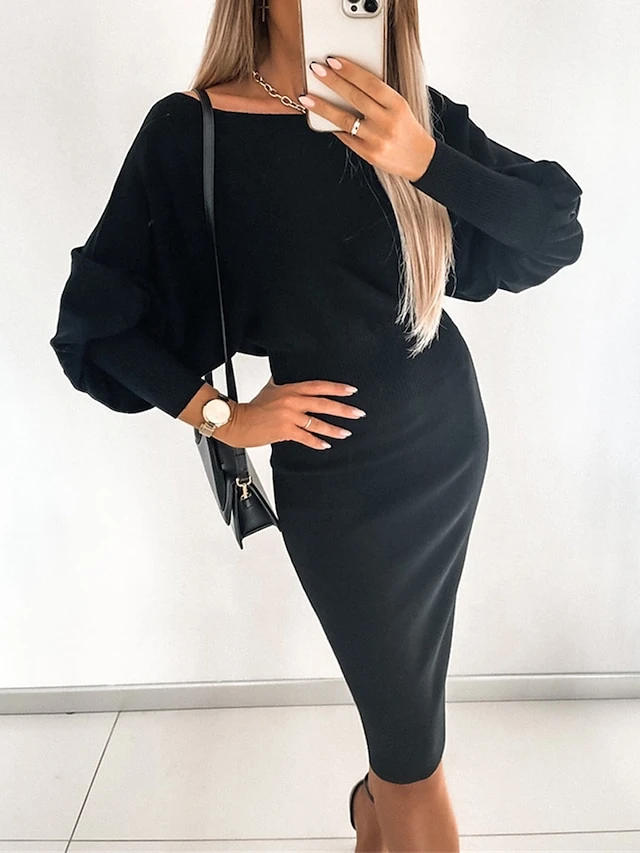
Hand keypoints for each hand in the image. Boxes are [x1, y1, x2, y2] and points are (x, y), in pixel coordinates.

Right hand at [213, 376, 366, 450]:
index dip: (336, 388)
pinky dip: (317, 442)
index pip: (318, 386)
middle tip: (357, 413)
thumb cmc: (253, 407)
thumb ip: (282, 383)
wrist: (238, 421)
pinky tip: (325, 445)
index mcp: (290, 389)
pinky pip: (306, 437)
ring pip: (317, 422)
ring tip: (346, 432)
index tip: (351, 391)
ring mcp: (289, 416)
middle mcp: (292, 401)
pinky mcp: (284, 430)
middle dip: (343, 409)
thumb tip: (288, 376)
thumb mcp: (270, 388)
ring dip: (334, 429)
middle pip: (323, 403)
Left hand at [299, 56, 435, 181]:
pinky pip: (346, 137)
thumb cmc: (406, 128)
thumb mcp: (399, 107)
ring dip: (323, 107)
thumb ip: (378, 96)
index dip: (350, 71)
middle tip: (316, 70)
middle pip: (355, 98)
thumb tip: (348, 81)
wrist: (420, 159)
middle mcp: (387, 122)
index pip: (370, 83)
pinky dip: (332, 126)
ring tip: (307, 97)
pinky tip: (319, 117)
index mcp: (397, 105)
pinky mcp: (368, 154)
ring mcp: (376, 139)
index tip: (332, 60)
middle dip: (333, 82)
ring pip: (345, 120)